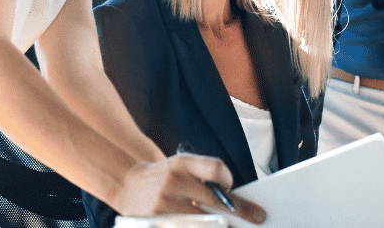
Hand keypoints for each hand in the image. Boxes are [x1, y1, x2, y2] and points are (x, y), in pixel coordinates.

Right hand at [111, 153, 265, 224]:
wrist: (126, 185)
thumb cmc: (163, 176)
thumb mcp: (181, 165)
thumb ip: (204, 175)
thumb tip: (232, 197)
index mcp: (181, 163)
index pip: (214, 168)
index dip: (227, 179)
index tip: (230, 188)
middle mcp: (173, 182)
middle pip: (214, 201)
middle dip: (239, 212)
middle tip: (257, 218)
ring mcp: (164, 205)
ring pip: (204, 222)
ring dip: (222, 226)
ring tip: (232, 226)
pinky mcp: (157, 223)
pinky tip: (212, 227)